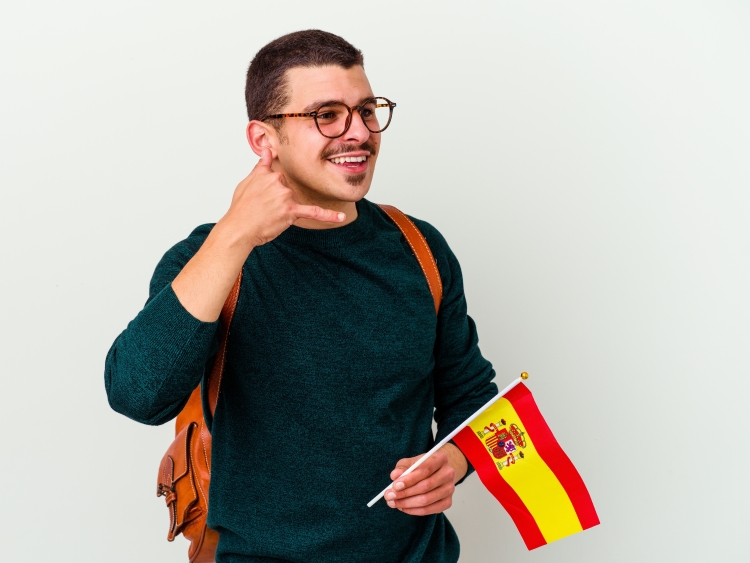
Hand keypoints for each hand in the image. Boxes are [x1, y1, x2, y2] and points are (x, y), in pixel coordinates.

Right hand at [220, 148, 344, 249]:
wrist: (239, 229)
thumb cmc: (241, 208)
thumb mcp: (247, 182)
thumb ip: (261, 166)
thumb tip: (268, 150)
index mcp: (267, 172)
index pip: (278, 176)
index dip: (272, 188)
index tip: (265, 196)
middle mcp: (277, 180)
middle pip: (287, 188)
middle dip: (278, 199)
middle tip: (262, 209)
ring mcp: (285, 196)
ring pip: (293, 199)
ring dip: (284, 209)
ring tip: (267, 216)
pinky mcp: (291, 211)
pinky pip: (313, 212)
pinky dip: (329, 215)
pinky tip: (341, 217)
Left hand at [385, 443, 467, 515]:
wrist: (438, 472)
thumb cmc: (423, 466)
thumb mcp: (411, 462)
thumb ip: (402, 467)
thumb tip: (394, 476)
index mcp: (441, 458)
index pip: (425, 469)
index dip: (409, 479)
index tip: (395, 485)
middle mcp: (448, 473)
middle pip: (426, 486)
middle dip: (405, 493)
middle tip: (389, 496)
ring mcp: (450, 489)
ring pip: (427, 500)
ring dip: (407, 503)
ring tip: (393, 502)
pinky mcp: (448, 502)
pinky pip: (429, 510)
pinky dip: (414, 510)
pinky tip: (403, 507)